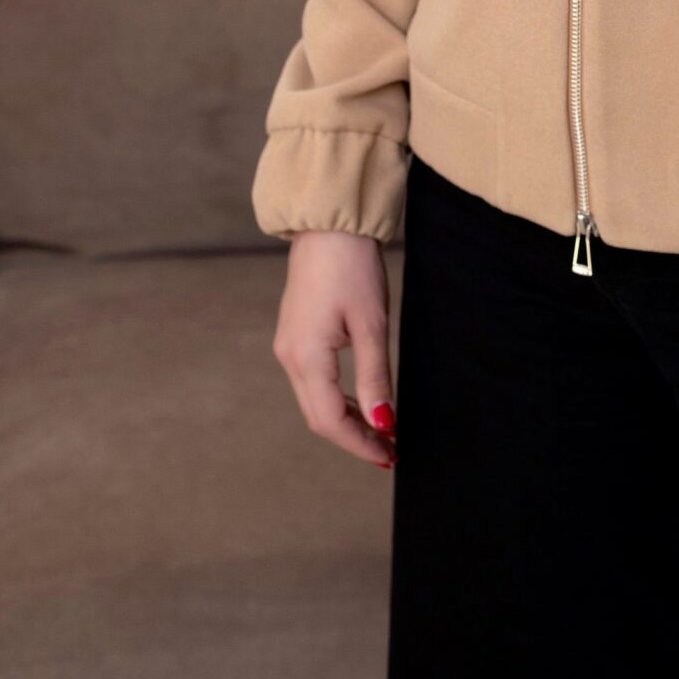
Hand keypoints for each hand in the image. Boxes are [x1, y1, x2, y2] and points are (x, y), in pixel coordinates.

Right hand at [271, 230, 397, 468]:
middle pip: (319, 416)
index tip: (389, 454)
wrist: (329, 224)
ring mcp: (288, 345)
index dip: (359, 442)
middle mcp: (289, 356)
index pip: (330, 420)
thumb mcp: (372, 323)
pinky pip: (312, 381)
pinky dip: (337, 397)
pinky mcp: (294, 335)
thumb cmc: (353, 266)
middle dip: (353, 437)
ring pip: (315, 400)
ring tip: (381, 430)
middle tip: (389, 450)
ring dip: (346, 419)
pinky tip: (362, 400)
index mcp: (306, 356)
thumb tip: (383, 423)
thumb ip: (375, 376)